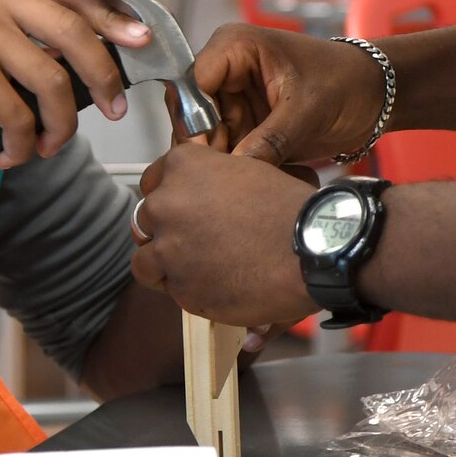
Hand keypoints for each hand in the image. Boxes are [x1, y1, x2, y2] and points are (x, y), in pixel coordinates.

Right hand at [0, 0, 150, 163]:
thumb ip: (21, 25)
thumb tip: (80, 58)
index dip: (117, 15)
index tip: (144, 39)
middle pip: (77, 33)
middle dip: (106, 76)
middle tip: (116, 108)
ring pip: (53, 82)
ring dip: (63, 124)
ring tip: (52, 145)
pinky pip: (18, 116)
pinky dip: (24, 144)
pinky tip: (14, 155)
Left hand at [131, 144, 317, 325]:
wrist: (310, 251)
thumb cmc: (290, 209)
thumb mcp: (249, 171)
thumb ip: (214, 181)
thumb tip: (204, 195)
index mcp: (182, 166)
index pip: (152, 180)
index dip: (168, 196)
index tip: (180, 207)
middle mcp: (166, 204)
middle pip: (146, 220)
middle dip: (165, 231)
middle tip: (196, 241)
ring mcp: (168, 248)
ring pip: (145, 261)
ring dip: (166, 265)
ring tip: (198, 269)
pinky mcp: (179, 287)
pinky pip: (171, 290)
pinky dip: (187, 290)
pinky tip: (214, 285)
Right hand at [186, 23, 385, 165]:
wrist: (374, 97)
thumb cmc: (345, 83)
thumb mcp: (306, 111)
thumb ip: (268, 139)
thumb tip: (234, 170)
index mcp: (235, 46)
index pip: (192, 82)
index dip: (196, 118)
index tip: (210, 150)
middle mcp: (227, 70)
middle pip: (192, 112)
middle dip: (208, 145)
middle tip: (226, 173)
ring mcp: (234, 98)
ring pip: (206, 136)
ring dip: (222, 160)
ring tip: (241, 180)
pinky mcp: (245, 123)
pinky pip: (226, 148)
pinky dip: (236, 166)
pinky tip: (251, 179)